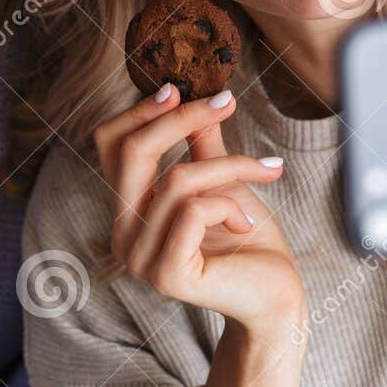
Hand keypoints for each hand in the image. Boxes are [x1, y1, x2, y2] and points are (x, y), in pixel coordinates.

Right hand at [93, 84, 303, 331]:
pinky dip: (230, 204)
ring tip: (266, 173)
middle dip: (182, 119)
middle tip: (228, 102)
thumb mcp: (223, 181)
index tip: (179, 89)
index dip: (140, 112)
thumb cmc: (250, 241)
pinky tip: (247, 223)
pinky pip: (193, 210)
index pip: (110, 146)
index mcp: (128, 211)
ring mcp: (140, 259)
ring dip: (230, 167)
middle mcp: (124, 235)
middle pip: (133, 153)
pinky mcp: (167, 274)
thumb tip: (193, 95)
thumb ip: (201, 145)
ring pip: (177, 178)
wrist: (276, 297)